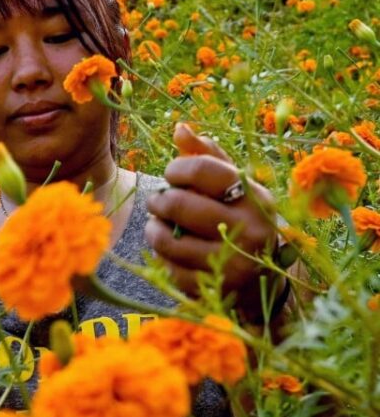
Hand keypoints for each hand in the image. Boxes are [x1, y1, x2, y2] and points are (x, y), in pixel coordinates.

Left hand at [144, 123, 279, 312]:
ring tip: (157, 225)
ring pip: (167, 239)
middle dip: (158, 200)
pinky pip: (168, 268)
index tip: (171, 175)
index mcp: (255, 197)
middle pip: (179, 204)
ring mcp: (233, 262)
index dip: (176, 169)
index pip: (203, 169)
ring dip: (153, 229)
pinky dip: (160, 257)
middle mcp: (250, 229)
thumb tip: (179, 128)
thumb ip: (207, 157)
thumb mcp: (234, 187)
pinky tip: (168, 251)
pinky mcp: (215, 288)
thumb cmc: (241, 219)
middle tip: (158, 201)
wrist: (263, 278)